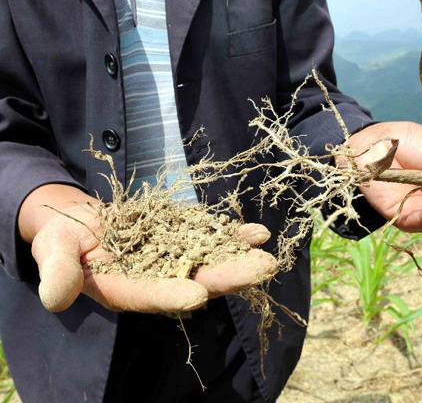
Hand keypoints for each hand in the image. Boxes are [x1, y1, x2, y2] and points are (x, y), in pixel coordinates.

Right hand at [31, 203, 276, 312]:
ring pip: (209, 261)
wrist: (82, 223)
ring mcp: (173, 259)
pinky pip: (210, 238)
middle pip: (193, 281)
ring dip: (239, 258)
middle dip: (226, 277)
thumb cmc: (62, 240)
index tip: (197, 296)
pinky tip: (258, 233)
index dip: (171, 296)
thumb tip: (54, 298)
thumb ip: (59, 273)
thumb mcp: (53, 252)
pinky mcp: (183, 240)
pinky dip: (233, 236)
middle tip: (260, 270)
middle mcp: (155, 279)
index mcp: (125, 290)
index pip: (149, 296)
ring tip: (267, 254)